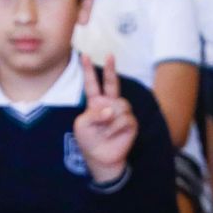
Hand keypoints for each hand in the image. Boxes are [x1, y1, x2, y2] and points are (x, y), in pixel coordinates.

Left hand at [72, 53, 136, 184]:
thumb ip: (93, 114)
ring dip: (109, 119)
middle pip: (112, 83)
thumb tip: (111, 110)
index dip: (88, 70)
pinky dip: (115, 127)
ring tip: (104, 130)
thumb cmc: (89, 140)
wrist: (101, 158)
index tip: (84, 55)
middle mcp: (110, 104)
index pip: (92, 84)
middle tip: (110, 55)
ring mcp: (122, 112)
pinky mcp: (131, 123)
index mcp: (95, 103)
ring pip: (119, 105)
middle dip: (111, 69)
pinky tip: (111, 134)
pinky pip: (124, 119)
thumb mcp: (82, 125)